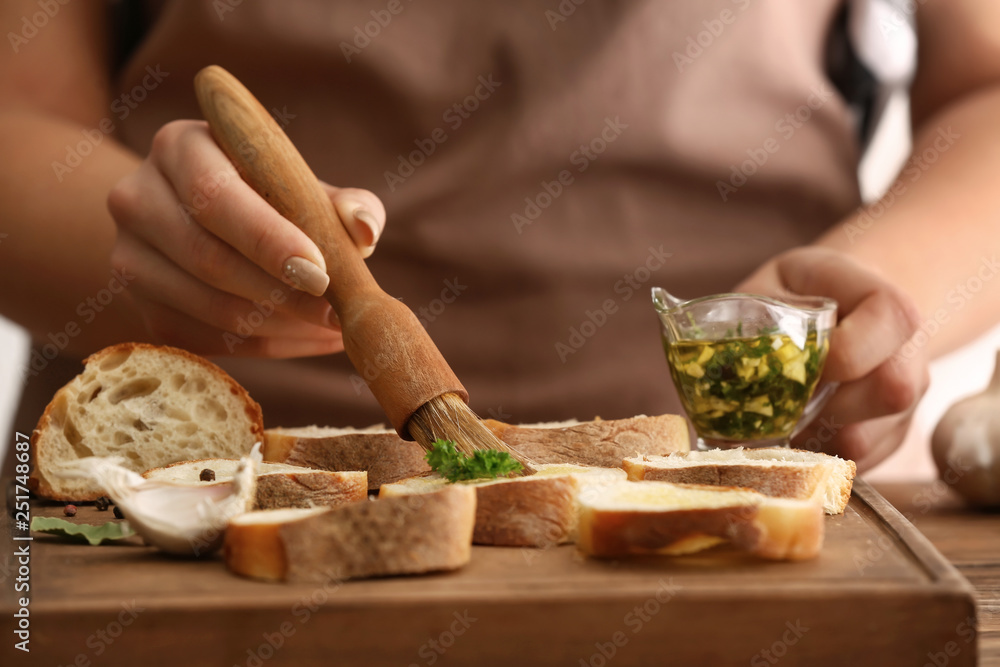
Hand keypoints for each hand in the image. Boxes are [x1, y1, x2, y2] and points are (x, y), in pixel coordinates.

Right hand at [107, 120, 384, 357]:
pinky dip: (268, 346)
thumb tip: (365, 230)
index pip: (216, 197)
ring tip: (333, 327)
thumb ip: (344, 202)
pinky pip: (208, 342)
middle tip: (338, 313)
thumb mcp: (304, 185)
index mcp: (180, 147)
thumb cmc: (270, 195)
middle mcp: (137, 198)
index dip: (269, 240)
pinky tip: (308, 337)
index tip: (321, 272)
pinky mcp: (141, 310)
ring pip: (209, 307)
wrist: (202, 220)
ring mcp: (129, 259)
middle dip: (283, 294)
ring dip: (282, 326)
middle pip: (208, 258)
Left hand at [735, 247, 929, 470]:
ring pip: (873, 437)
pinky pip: (859, 462)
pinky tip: (788, 440)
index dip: (845, 350)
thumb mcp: (776, 282)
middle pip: (893, 390)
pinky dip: (816, 459)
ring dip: (814, 439)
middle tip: (779, 404)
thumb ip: (755, 310)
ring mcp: (905, 401)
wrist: (841, 306)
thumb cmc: (800, 293)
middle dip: (827, 406)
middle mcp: (909, 353)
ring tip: (773, 426)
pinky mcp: (889, 436)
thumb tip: (702, 351)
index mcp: (886, 303)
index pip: (891, 321)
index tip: (800, 359)